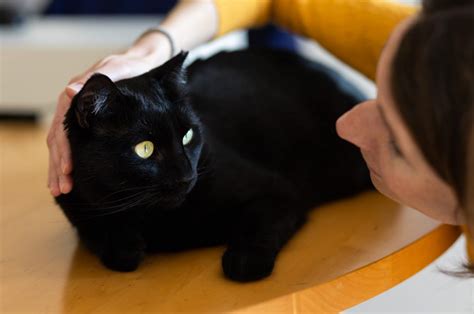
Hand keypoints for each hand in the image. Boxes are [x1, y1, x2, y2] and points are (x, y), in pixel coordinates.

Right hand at [47, 35, 171, 195]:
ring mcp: (76, 115)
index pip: (64, 127)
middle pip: (59, 139)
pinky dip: (66, 160)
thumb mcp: (118, 70)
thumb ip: (96, 81)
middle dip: (59, 165)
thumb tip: (70, 90)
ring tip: (61, 189)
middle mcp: (71, 106)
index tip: (68, 168)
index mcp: (75, 95)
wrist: (141, 64)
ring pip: (61, 144)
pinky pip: (70, 143)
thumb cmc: (132, 69)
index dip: (66, 149)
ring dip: (59, 168)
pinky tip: (67, 177)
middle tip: (63, 187)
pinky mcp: (84, 122)